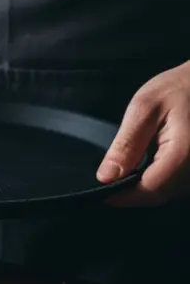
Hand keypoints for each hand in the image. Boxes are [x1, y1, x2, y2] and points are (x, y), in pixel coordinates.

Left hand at [98, 62, 189, 205]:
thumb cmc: (181, 87)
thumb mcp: (144, 109)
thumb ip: (126, 145)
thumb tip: (107, 176)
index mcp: (184, 154)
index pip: (149, 190)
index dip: (122, 197)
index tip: (101, 194)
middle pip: (161, 194)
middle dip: (133, 192)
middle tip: (112, 178)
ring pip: (172, 192)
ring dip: (148, 185)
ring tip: (131, 168)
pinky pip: (181, 183)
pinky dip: (162, 178)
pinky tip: (152, 163)